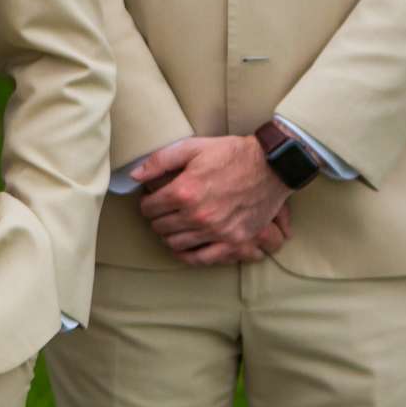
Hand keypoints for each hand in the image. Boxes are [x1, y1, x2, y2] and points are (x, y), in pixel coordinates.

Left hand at [134, 135, 289, 265]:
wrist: (271, 166)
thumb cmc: (231, 154)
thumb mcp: (192, 147)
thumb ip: (159, 161)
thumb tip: (134, 175)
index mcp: (184, 192)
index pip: (149, 208)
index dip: (147, 203)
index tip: (151, 199)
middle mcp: (198, 215)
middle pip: (160, 227)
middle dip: (156, 218)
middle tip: (162, 212)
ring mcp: (216, 231)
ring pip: (176, 244)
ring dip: (170, 236)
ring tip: (173, 226)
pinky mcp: (234, 241)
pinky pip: (202, 259)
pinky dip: (188, 255)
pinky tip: (184, 248)